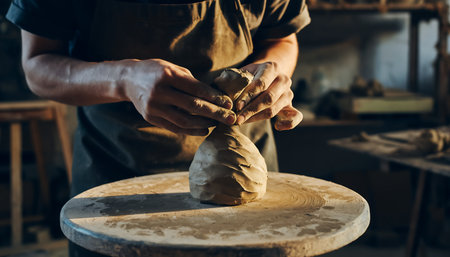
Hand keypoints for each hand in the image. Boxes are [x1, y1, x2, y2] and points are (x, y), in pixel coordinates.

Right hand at [120, 59, 235, 135]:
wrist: (128, 79)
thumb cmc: (156, 71)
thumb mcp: (172, 68)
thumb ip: (191, 81)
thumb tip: (215, 96)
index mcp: (167, 75)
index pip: (196, 89)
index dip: (214, 97)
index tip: (229, 103)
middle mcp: (159, 92)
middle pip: (193, 106)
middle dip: (215, 113)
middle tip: (230, 118)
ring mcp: (154, 107)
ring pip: (185, 120)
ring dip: (205, 124)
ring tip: (218, 124)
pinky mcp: (150, 117)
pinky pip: (175, 127)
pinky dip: (191, 131)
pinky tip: (204, 130)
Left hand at [235, 62, 302, 130]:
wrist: (267, 74)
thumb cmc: (250, 75)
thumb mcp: (242, 71)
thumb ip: (232, 78)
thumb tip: (219, 85)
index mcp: (272, 67)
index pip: (261, 83)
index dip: (248, 96)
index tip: (236, 106)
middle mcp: (283, 79)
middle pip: (268, 98)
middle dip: (251, 109)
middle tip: (237, 118)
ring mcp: (288, 93)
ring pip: (274, 108)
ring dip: (257, 117)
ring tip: (243, 121)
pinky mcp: (291, 105)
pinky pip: (296, 116)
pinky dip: (289, 123)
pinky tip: (277, 126)